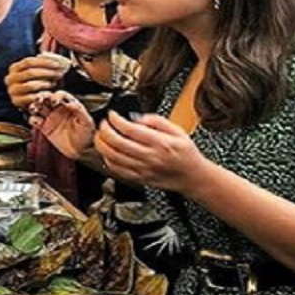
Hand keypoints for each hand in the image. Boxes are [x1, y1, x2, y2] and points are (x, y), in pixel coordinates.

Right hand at [5, 55, 67, 109]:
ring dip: (45, 84)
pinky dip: (41, 95)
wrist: (26, 101)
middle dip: (47, 72)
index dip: (44, 62)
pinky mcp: (16, 102)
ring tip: (54, 83)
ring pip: (30, 85)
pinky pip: (30, 98)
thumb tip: (58, 59)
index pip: (28, 62)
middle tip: (59, 74)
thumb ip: (43, 64)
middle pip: (30, 73)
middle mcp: (10, 78)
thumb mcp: (36, 71)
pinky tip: (50, 94)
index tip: (58, 64)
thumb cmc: (34, 82)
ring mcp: (12, 91)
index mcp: (14, 68)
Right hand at [27, 91, 93, 159]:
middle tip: (40, 99)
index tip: (55, 102)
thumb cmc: (86, 135)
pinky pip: (35, 120)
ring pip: (39, 107)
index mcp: (69, 104)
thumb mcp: (87, 122)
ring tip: (35, 108)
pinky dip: (33, 119)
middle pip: (47, 97)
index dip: (57, 96)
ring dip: (34, 105)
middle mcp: (58, 109)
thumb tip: (71, 102)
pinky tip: (37, 121)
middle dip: (42, 96)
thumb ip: (80, 111)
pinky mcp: (44, 127)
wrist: (81, 150)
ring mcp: (50, 117)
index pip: (60, 95)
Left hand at [94, 112, 213, 193]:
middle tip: (104, 124)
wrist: (193, 177)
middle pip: (117, 143)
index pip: (130, 129)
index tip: (112, 115)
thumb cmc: (186, 154)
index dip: (116, 120)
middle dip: (105, 130)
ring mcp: (143, 169)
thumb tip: (138, 118)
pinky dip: (108, 160)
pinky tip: (107, 152)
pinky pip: (118, 170)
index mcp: (160, 143)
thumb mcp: (178, 130)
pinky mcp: (139, 179)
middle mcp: (150, 157)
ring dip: (102, 145)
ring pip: (114, 157)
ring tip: (101, 136)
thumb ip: (157, 121)